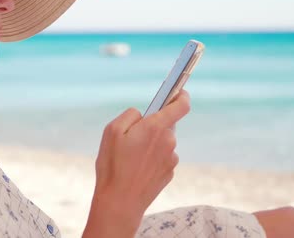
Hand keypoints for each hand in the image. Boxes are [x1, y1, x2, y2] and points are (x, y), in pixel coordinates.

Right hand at [83, 90, 190, 237]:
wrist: (120, 202)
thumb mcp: (112, 130)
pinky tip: (136, 169)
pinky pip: (161, 157)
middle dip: (151, 126)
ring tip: (130, 158)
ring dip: (150, 144)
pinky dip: (151, 159)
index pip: (181, 105)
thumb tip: (143, 114)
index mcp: (156, 127)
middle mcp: (169, 141)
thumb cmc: (113, 165)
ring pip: (162, 141)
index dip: (181, 95)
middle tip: (131, 137)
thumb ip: (130, 115)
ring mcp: (171, 158)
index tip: (178, 91)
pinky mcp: (169, 172)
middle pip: (165, 124)